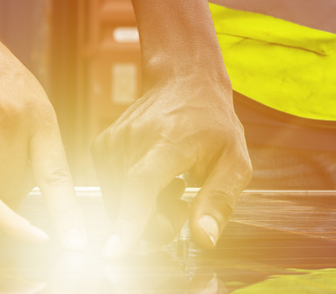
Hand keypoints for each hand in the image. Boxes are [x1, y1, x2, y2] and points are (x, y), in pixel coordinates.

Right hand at [93, 64, 250, 251]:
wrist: (183, 82)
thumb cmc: (213, 123)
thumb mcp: (234, 161)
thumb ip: (219, 201)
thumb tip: (203, 239)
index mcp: (168, 142)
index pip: (141, 184)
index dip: (130, 220)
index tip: (114, 252)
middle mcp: (132, 140)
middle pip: (131, 207)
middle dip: (157, 223)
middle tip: (183, 203)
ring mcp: (112, 142)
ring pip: (119, 205)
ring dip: (146, 210)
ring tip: (171, 184)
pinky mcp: (101, 147)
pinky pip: (112, 193)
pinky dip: (132, 197)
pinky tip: (154, 178)